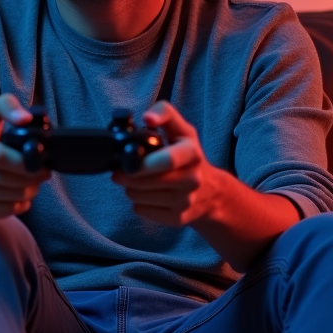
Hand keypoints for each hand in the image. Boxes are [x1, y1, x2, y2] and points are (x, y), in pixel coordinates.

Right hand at [0, 94, 49, 220]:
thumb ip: (6, 106)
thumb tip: (25, 118)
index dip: (25, 162)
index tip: (41, 160)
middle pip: (6, 179)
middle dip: (31, 178)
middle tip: (43, 173)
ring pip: (8, 196)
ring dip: (29, 191)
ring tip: (34, 183)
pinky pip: (5, 211)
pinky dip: (20, 205)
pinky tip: (21, 195)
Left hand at [111, 101, 223, 225]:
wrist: (210, 192)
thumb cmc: (187, 157)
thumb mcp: (182, 130)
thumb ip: (164, 114)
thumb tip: (146, 117)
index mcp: (192, 154)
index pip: (167, 160)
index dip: (144, 163)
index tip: (129, 161)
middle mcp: (192, 179)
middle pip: (145, 181)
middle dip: (127, 175)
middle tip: (122, 170)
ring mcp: (186, 201)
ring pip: (139, 197)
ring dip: (130, 188)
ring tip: (136, 181)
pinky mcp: (177, 219)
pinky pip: (141, 211)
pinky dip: (137, 203)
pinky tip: (146, 195)